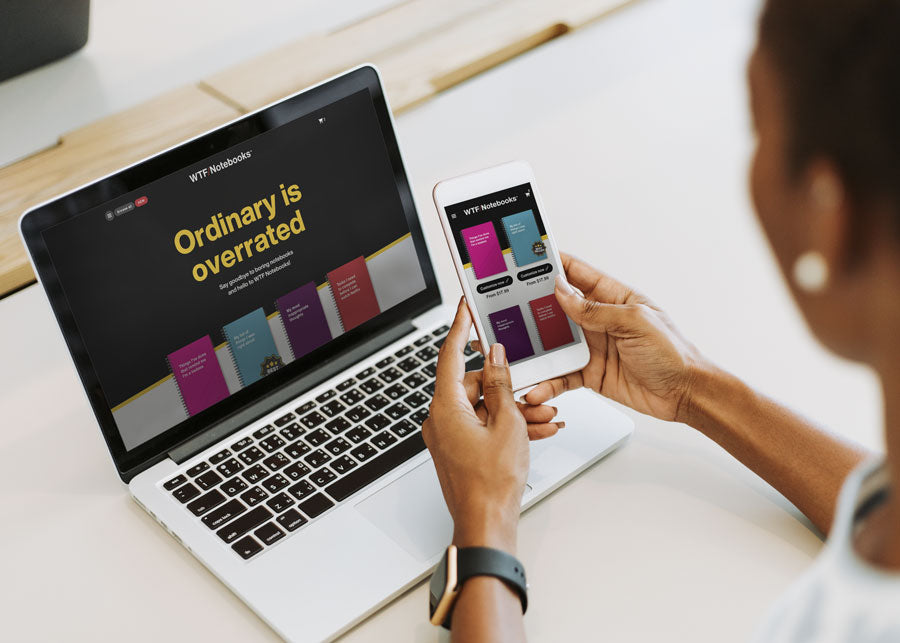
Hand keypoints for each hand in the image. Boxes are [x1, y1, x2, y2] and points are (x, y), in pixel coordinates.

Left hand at [423, 299, 549, 551]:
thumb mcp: (507, 423)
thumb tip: (495, 356)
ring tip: (545, 417)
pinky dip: (509, 426)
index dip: (461, 328)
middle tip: (537, 392)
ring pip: (485, 408)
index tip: (466, 307)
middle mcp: (442, 419)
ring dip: (516, 409)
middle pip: (476, 384)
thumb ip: (502, 384)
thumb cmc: (492, 482)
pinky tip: (538, 429)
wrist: (487, 524)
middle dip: (510, 387)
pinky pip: (485, 426)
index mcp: (445, 407)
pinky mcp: (460, 449)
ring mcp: (450, 436)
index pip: (450, 355)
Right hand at [524, 253, 704, 422]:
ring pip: (554, 343)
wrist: (685, 394)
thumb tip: (563, 292)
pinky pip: (561, 375)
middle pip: (558, 307)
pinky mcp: (589, 373)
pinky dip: (548, 381)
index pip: (577, 273)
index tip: (527, 258)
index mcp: (613, 297)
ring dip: (536, 349)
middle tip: (507, 306)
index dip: (553, 264)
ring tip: (518, 353)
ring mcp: (592, 347)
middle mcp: (599, 320)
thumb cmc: (672, 352)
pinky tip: (538, 387)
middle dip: (533, 307)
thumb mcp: (634, 322)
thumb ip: (595, 309)